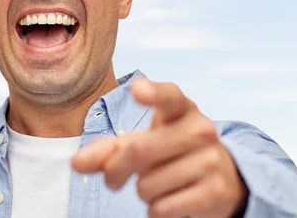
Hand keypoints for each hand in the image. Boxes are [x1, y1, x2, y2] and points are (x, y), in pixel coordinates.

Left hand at [71, 78, 247, 217]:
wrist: (219, 178)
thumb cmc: (169, 152)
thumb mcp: (140, 143)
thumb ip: (107, 150)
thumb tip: (76, 163)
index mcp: (181, 108)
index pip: (169, 95)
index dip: (153, 93)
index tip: (137, 90)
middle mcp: (201, 128)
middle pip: (139, 149)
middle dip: (115, 170)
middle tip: (113, 179)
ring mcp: (211, 160)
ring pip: (147, 185)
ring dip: (141, 192)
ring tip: (157, 183)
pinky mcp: (216, 192)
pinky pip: (162, 208)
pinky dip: (155, 210)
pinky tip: (169, 200)